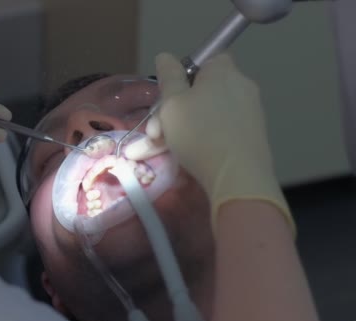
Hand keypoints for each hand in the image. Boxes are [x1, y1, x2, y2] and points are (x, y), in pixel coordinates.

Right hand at [152, 53, 293, 231]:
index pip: (206, 59)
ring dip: (185, 128)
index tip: (169, 96)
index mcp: (222, 71)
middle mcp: (241, 85)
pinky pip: (222, 130)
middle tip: (156, 133)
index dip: (185, 74)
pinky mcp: (253, 136)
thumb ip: (168, 76)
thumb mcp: (172, 103)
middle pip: (204, 91)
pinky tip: (187, 158)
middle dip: (176, 110)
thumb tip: (166, 55)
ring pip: (209, 114)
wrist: (237, 176)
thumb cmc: (199, 133)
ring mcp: (250, 112)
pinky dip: (204, 140)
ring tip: (160, 150)